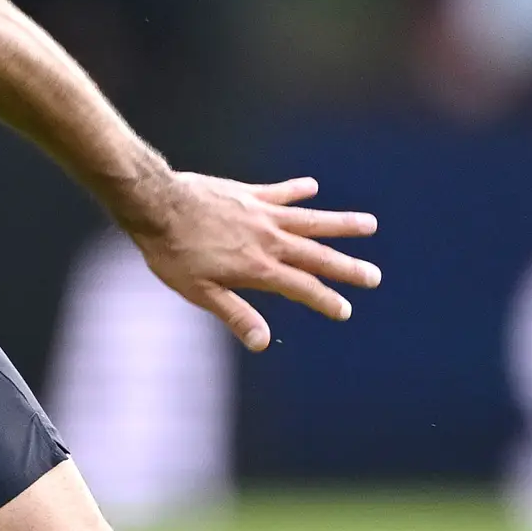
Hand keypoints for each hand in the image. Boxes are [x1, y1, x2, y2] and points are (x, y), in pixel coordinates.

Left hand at [121, 174, 381, 351]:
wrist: (157, 205)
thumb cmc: (173, 254)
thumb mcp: (201, 292)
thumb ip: (236, 315)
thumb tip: (262, 343)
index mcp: (259, 268)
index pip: (302, 288)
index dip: (325, 300)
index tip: (345, 310)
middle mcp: (268, 240)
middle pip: (316, 255)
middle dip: (347, 267)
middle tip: (374, 276)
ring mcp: (261, 214)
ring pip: (310, 219)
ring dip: (340, 223)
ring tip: (369, 224)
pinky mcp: (248, 194)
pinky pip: (280, 192)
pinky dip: (297, 190)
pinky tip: (313, 186)